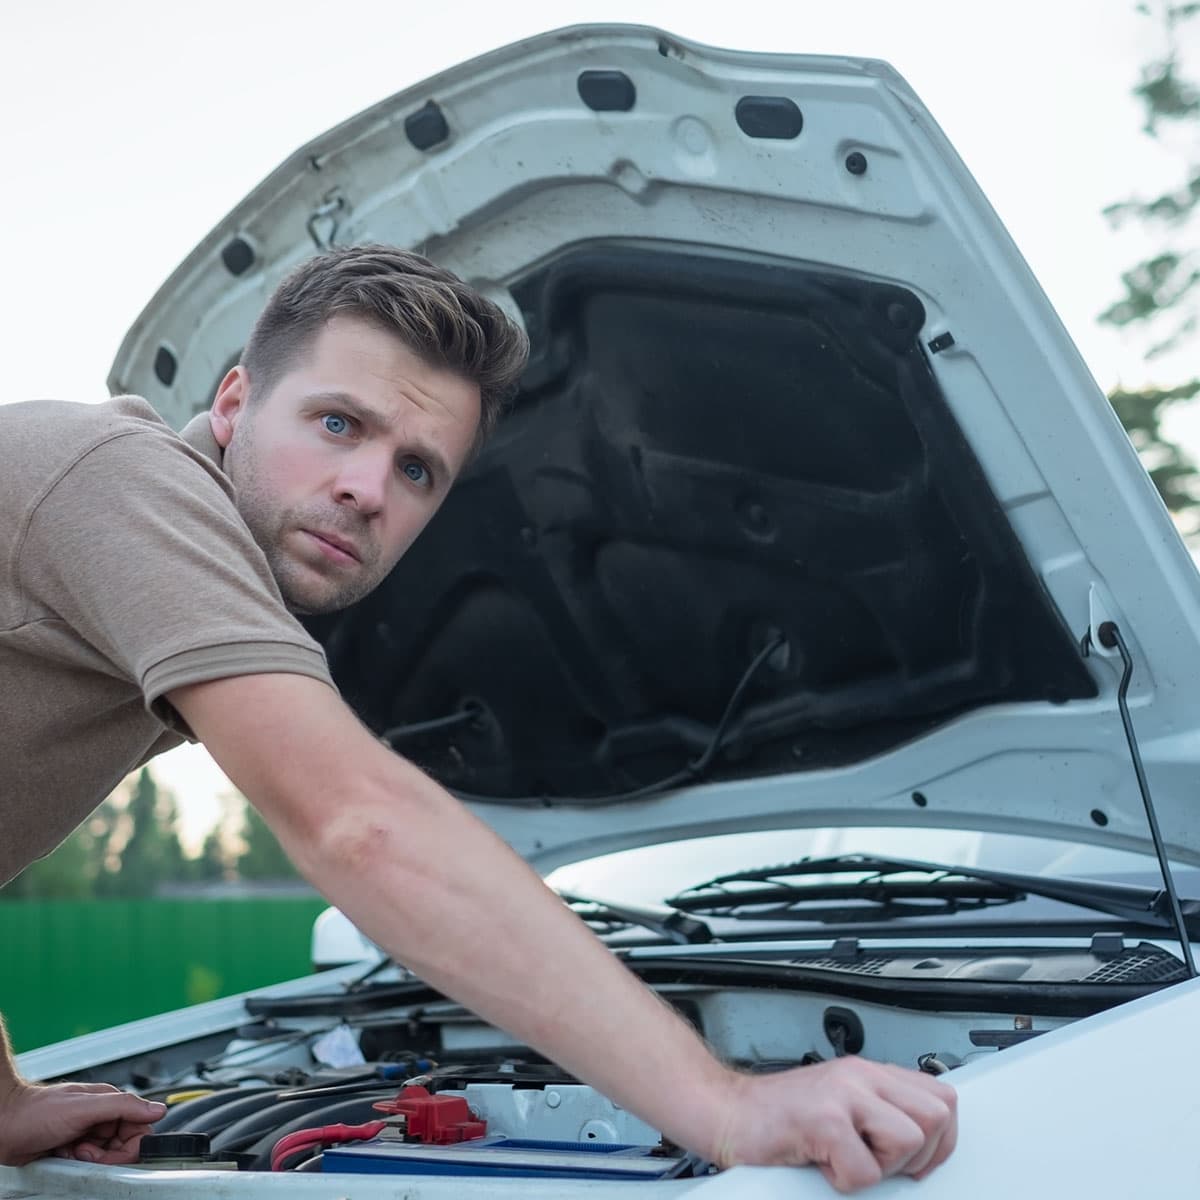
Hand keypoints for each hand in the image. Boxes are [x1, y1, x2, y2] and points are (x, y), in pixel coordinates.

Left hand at [0, 1081, 166, 1166]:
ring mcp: (86, 1135)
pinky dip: (75, 1167)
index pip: (139, 1128)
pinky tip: (63, 1156)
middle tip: (84, 1152)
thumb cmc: (36, 1111)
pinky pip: (85, 1167)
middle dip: (105, 1156)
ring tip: (71, 1152)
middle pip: (123, 1147)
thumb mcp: (84, 1107)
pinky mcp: (72, 1151)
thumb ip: (123, 1106)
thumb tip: (158, 1109)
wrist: (2, 1126)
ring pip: (104, 1159)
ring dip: (88, 1162)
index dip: (129, 1146)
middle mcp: (101, 1118)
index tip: (110, 1152)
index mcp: (110, 1103)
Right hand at [708, 1057, 956, 1192]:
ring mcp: (842, 1095)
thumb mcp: (839, 1102)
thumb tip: (924, 1144)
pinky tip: (821, 1166)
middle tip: (879, 1162)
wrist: (726, 1111)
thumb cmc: (778, 1117)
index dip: (939, 1140)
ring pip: (909, 1139)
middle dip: (919, 1154)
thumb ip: (877, 1110)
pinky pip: (864, 1170)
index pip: (942, 1098)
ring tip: (847, 1160)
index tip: (915, 1161)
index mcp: (869, 1073)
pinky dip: (844, 1181)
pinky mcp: (823, 1121)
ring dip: (882, 1167)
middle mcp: (860, 1076)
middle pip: (937, 1115)